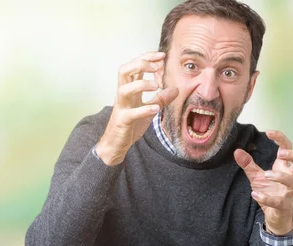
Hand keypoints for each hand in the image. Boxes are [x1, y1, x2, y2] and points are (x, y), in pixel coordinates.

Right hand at [97, 51, 178, 165]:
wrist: (116, 143)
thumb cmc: (131, 124)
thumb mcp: (149, 109)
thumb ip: (161, 99)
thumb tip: (176, 89)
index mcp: (129, 89)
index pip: (134, 67)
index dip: (147, 58)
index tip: (162, 55)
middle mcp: (123, 95)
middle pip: (124, 71)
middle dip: (140, 64)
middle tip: (156, 67)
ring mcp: (122, 107)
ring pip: (124, 89)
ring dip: (141, 84)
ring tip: (156, 85)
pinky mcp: (123, 121)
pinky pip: (132, 113)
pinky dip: (144, 109)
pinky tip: (155, 109)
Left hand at [234, 130, 292, 234]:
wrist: (274, 215)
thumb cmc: (269, 192)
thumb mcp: (256, 176)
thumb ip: (248, 164)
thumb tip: (237, 151)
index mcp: (284, 167)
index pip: (288, 148)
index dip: (281, 139)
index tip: (269, 132)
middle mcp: (290, 177)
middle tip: (280, 154)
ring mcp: (289, 192)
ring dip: (282, 177)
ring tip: (266, 175)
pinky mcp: (284, 205)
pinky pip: (279, 201)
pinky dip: (266, 197)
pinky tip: (255, 194)